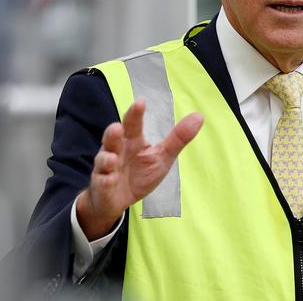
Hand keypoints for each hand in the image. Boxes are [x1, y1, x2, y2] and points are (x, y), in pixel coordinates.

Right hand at [77, 99, 203, 239]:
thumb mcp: (163, 156)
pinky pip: (102, 182)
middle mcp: (117, 151)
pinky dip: (105, 181)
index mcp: (132, 141)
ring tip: (112, 158)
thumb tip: (199, 116)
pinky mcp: (102, 186)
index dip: (135, 114)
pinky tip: (110, 179)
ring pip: (103, 160)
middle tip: (117, 127)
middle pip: (112, 139)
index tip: (140, 102)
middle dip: (112, 133)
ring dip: (106, 158)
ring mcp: (107, 168)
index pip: (133, 124)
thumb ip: (178, 138)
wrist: (118, 200)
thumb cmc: (139, 174)